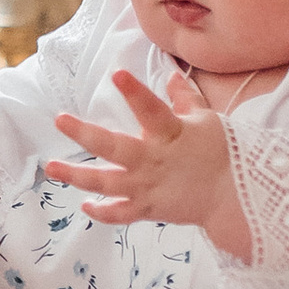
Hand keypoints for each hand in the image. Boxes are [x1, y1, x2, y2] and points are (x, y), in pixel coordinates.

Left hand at [43, 71, 224, 224]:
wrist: (236, 199)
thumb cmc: (223, 155)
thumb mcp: (206, 120)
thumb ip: (185, 99)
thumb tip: (172, 75)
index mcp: (171, 134)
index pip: (151, 109)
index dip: (134, 93)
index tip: (117, 74)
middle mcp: (154, 159)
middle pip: (115, 147)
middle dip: (85, 133)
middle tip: (60, 120)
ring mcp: (149, 186)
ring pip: (107, 182)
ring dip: (77, 175)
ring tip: (52, 167)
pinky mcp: (150, 208)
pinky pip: (121, 214)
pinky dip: (102, 212)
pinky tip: (84, 205)